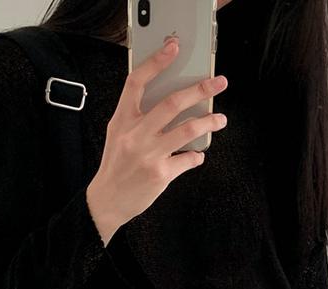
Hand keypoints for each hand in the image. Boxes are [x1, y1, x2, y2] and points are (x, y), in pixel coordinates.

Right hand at [87, 36, 228, 244]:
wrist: (107, 200)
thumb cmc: (116, 165)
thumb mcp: (118, 134)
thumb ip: (138, 117)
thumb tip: (172, 101)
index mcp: (122, 120)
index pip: (137, 83)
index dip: (156, 63)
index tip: (173, 48)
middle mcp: (135, 135)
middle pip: (171, 104)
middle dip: (199, 90)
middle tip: (218, 83)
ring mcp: (148, 155)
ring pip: (187, 131)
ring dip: (209, 122)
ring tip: (220, 119)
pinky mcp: (160, 174)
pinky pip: (188, 159)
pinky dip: (197, 156)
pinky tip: (198, 155)